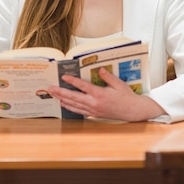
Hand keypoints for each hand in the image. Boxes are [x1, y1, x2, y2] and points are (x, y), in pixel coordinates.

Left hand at [47, 67, 164, 121]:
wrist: (132, 111)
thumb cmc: (126, 96)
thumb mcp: (119, 84)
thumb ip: (108, 77)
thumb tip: (100, 69)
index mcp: (100, 94)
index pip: (83, 87)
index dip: (72, 81)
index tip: (63, 77)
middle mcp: (95, 103)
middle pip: (74, 97)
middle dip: (61, 92)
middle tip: (50, 88)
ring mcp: (93, 110)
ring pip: (74, 105)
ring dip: (62, 99)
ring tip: (53, 95)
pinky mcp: (94, 114)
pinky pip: (79, 111)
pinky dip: (69, 107)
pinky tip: (63, 103)